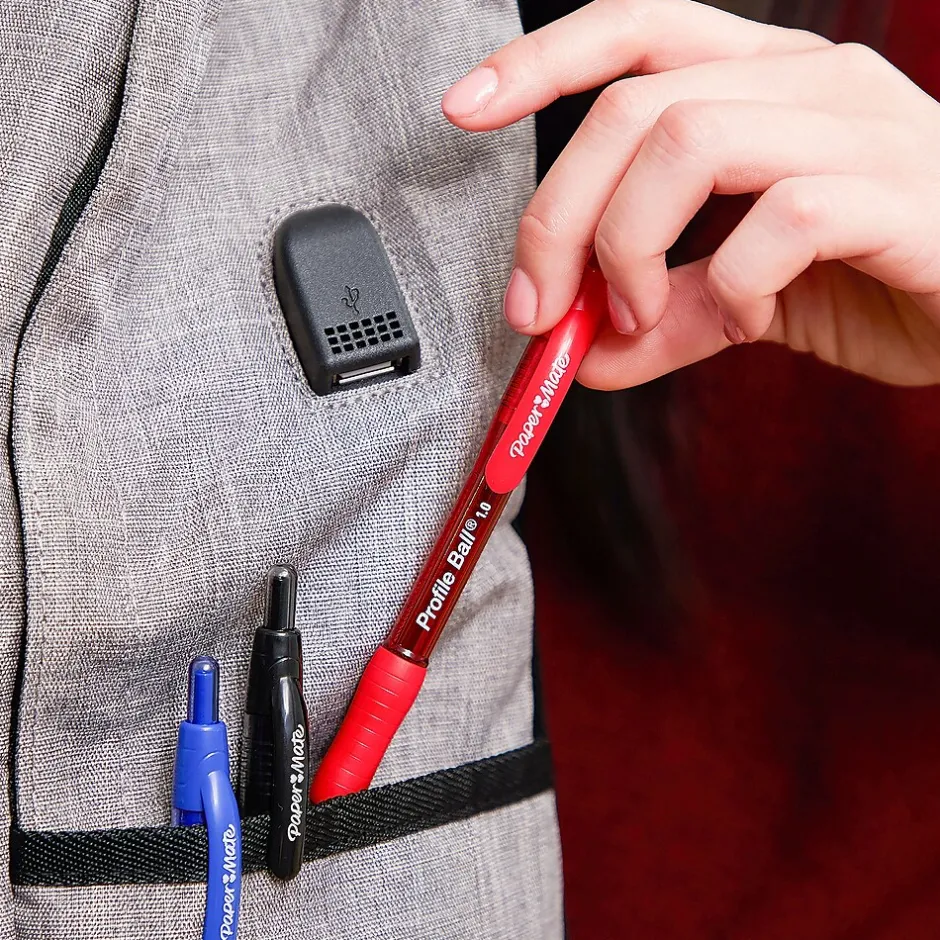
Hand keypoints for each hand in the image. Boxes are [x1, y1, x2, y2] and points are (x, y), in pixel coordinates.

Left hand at [442, 0, 939, 388]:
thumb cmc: (881, 279)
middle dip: (558, 213)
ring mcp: (858, 130)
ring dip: (631, 247)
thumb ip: (666, 317)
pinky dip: (734, 287)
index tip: (463, 109)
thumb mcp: (746, 300)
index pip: (635, 33)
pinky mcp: (898, 195)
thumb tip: (578, 353)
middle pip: (634, 106)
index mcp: (763, 85)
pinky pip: (780, 221)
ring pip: (690, 139)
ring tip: (642, 314)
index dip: (543, 61)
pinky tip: (751, 321)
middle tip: (538, 307)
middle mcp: (808, 83)